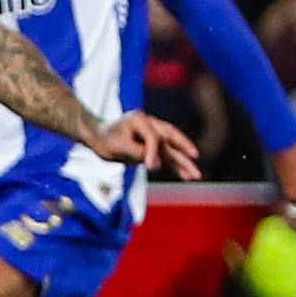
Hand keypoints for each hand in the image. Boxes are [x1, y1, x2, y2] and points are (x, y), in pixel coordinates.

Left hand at [85, 110, 200, 180]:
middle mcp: (150, 125)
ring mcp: (153, 136)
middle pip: (171, 135)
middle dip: (184, 147)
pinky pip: (168, 157)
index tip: (150, 166)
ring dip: (184, 162)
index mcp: (139, 119)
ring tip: (196, 175)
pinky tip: (186, 176)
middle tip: (195, 156)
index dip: (153, 151)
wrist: (99, 137)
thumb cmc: (106, 138)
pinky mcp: (153, 148)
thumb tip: (157, 163)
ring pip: (172, 149)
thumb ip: (136, 152)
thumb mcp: (117, 146)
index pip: (153, 136)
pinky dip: (176, 166)